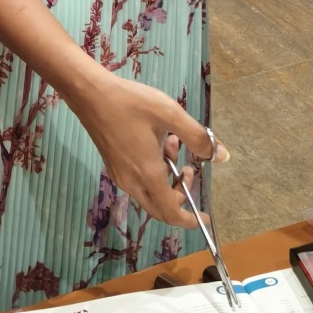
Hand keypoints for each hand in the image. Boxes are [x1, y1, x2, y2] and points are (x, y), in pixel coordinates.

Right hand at [76, 70, 229, 228]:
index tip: (205, 217)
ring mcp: (119, 175)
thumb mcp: (170, 114)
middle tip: (190, 169)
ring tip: (173, 141)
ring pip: (150, 191)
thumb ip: (197, 137)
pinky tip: (158, 139)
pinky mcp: (113, 166)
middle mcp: (131, 182)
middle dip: (180, 194)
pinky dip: (154, 168)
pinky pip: (139, 180)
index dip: (189, 219)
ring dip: (168, 175)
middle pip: (160, 207)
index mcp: (147, 174)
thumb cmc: (131, 103)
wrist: (90, 94)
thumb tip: (221, 156)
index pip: (170, 212)